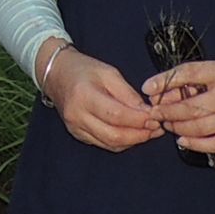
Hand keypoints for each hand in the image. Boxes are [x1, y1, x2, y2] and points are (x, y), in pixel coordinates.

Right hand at [41, 45, 160, 151]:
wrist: (58, 74)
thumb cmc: (83, 69)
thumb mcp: (108, 72)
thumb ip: (127, 93)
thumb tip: (146, 111)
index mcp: (84, 95)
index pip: (116, 115)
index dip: (138, 119)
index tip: (155, 117)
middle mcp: (77, 116)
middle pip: (114, 135)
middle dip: (139, 135)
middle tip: (156, 128)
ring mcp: (76, 128)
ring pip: (110, 144)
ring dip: (133, 141)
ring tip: (149, 132)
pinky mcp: (78, 135)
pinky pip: (104, 144)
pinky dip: (122, 142)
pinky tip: (133, 134)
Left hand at [143, 59, 214, 155]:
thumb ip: (192, 81)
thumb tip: (160, 93)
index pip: (190, 73)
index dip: (165, 81)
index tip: (147, 88)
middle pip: (192, 106)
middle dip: (168, 111)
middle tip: (154, 114)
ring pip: (200, 127)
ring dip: (178, 127)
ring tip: (167, 124)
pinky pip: (214, 144)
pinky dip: (195, 144)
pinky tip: (182, 140)